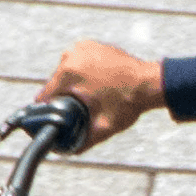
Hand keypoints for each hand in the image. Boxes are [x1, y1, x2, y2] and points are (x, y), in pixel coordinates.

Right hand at [37, 41, 166, 145]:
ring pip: (67, 74)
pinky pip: (78, 63)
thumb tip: (66, 151)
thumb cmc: (128, 103)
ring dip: (73, 85)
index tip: (57, 117)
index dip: (49, 110)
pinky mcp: (91, 45)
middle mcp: (72, 55)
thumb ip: (82, 142)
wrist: (150, 83)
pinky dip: (83, 73)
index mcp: (68, 72)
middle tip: (82, 108)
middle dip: (64, 97)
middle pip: (56, 84)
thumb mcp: (102, 128)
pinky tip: (95, 84)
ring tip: (91, 96)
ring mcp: (82, 47)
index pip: (46, 95)